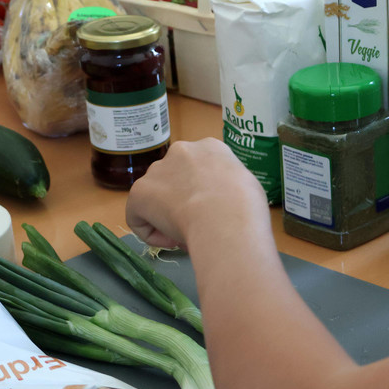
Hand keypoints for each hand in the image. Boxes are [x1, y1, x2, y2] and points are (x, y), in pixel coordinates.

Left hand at [125, 138, 269, 250]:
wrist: (226, 218)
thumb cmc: (246, 205)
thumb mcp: (248, 187)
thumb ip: (229, 187)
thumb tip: (223, 203)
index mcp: (211, 147)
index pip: (200, 168)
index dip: (204, 192)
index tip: (211, 210)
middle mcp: (181, 151)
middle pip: (175, 178)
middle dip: (182, 200)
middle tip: (197, 223)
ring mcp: (158, 170)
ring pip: (157, 197)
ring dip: (167, 215)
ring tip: (186, 234)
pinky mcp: (139, 192)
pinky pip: (139, 216)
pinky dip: (151, 233)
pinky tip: (171, 240)